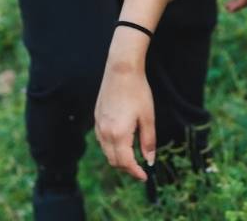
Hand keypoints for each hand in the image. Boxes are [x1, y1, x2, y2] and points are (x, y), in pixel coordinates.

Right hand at [94, 56, 155, 181]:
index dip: (135, 172)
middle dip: (127, 167)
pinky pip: (102, 140)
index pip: (125, 162)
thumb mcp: (148, 116)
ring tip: (133, 156)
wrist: (121, 70)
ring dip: (118, 158)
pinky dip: (112, 147)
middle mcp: (105, 133)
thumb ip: (148, 140)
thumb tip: (150, 160)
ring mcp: (99, 125)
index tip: (144, 175)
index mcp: (119, 134)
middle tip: (140, 168)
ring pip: (106, 152)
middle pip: (113, 160)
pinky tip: (122, 141)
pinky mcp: (97, 118)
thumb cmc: (138, 91)